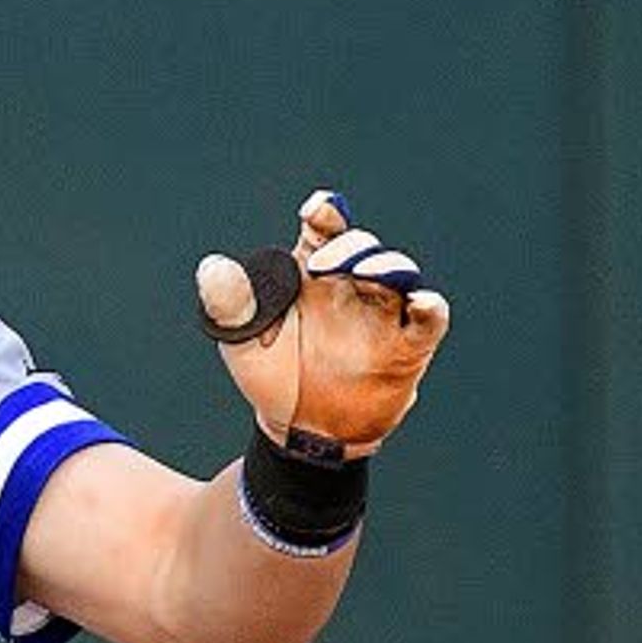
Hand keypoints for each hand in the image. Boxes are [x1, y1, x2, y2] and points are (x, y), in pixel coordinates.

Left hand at [197, 190, 450, 459]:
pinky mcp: (408, 348)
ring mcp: (383, 315)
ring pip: (400, 273)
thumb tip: (212, 267)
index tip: (315, 210)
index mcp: (314, 275)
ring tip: (364, 272)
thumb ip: (229, 303)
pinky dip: (430, 307)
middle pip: (363, 246)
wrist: (299, 432)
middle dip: (349, 245)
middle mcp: (352, 287)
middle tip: (322, 264)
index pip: (325, 231)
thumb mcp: (242, 341)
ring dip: (387, 265)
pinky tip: (419, 301)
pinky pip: (430, 320)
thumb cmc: (273, 377)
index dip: (325, 214)